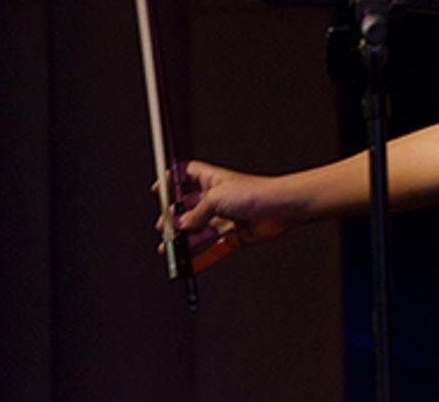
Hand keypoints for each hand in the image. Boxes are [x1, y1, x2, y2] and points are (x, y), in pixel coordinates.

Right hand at [154, 160, 289, 258]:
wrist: (281, 208)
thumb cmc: (254, 193)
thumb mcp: (215, 198)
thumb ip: (194, 214)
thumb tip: (179, 225)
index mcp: (211, 180)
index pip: (186, 174)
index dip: (172, 180)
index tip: (157, 191)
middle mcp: (217, 197)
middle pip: (188, 207)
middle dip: (174, 217)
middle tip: (163, 228)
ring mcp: (226, 216)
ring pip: (199, 229)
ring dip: (184, 239)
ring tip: (169, 248)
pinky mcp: (235, 234)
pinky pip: (214, 247)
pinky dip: (203, 257)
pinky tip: (192, 264)